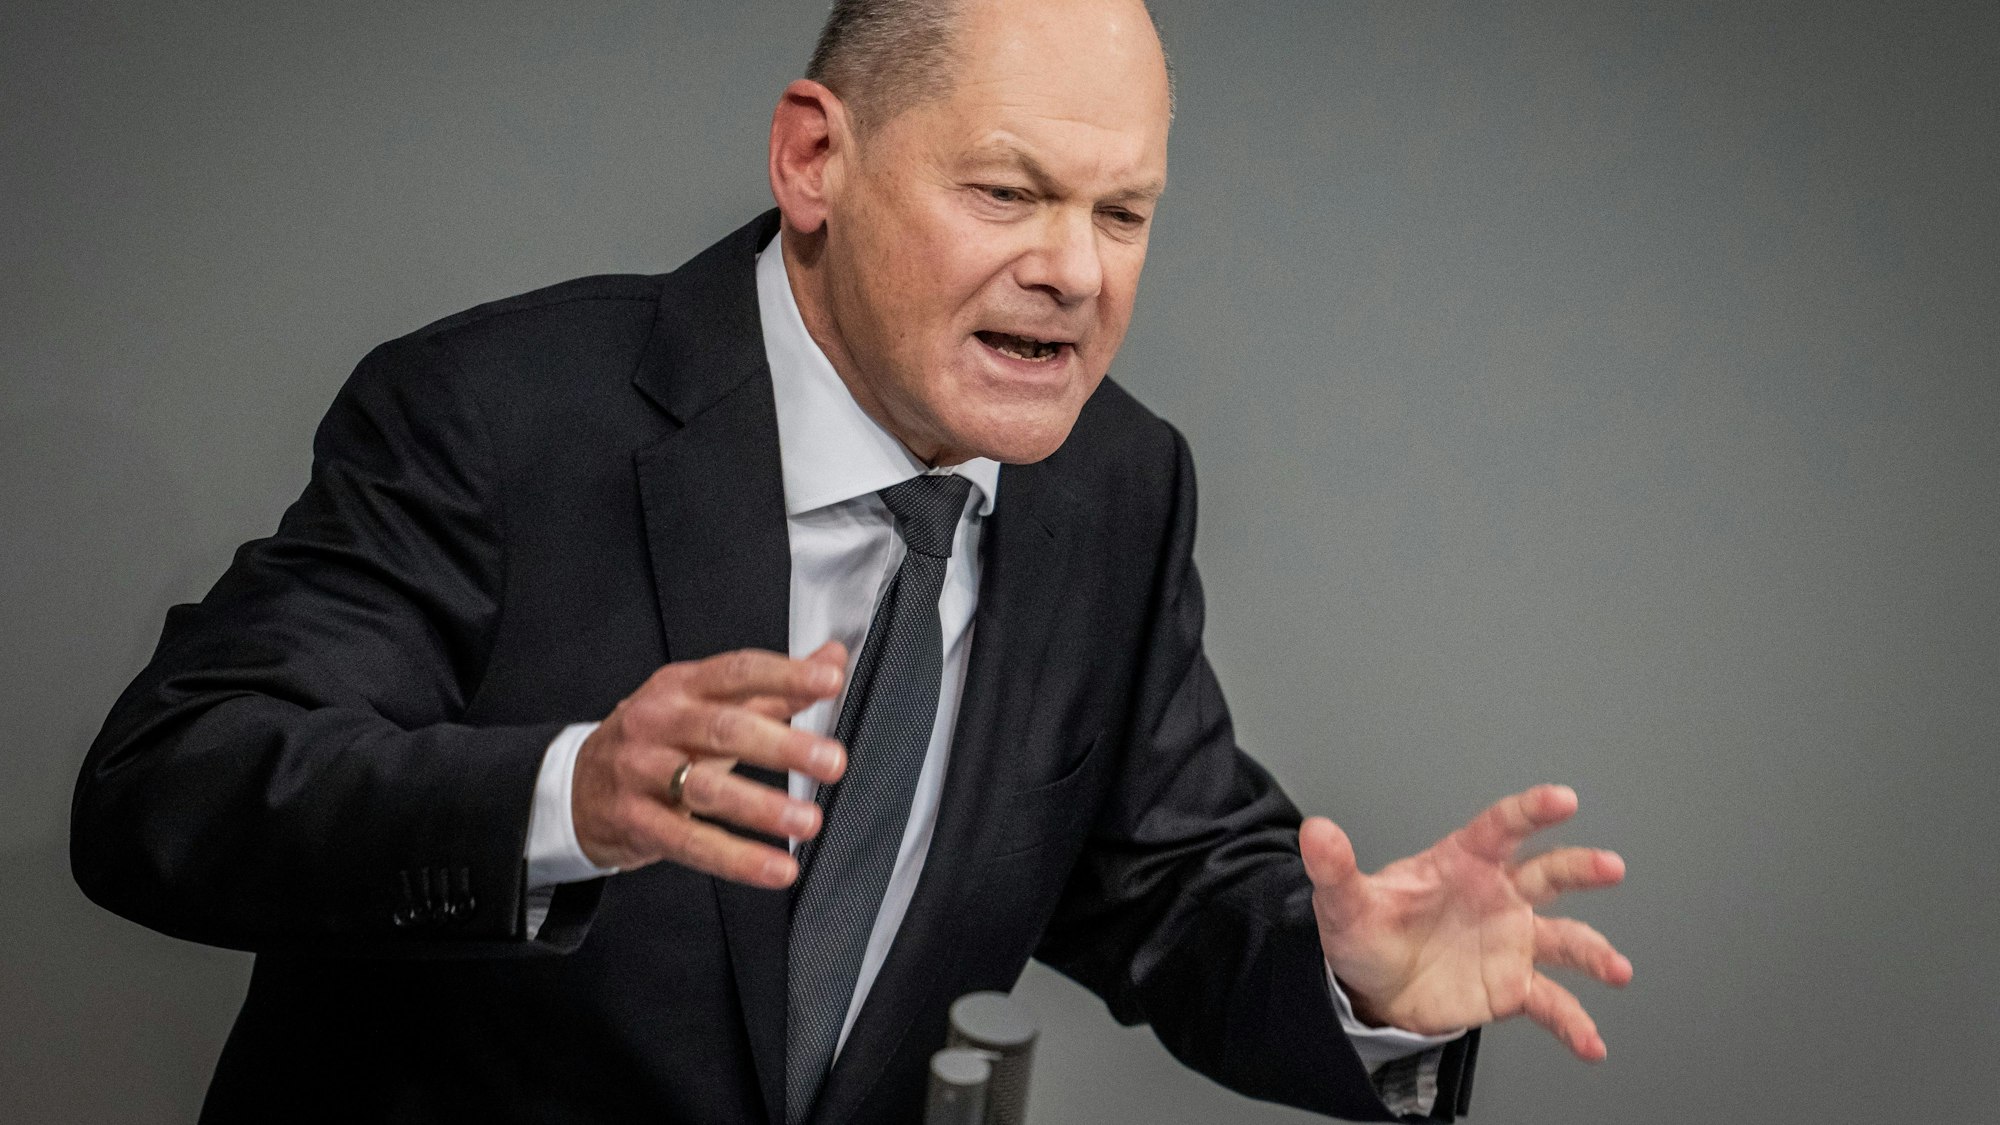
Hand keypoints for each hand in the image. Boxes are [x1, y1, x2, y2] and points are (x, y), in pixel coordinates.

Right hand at [572, 642, 849, 887]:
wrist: (578, 786)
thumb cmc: (657, 740)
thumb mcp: (707, 704)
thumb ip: (773, 687)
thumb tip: (832, 661)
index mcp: (682, 686)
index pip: (737, 671)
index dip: (785, 675)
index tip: (829, 682)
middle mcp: (659, 723)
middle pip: (723, 729)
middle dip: (782, 745)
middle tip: (831, 761)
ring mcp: (641, 773)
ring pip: (705, 789)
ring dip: (761, 806)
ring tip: (807, 819)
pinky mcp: (636, 822)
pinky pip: (690, 843)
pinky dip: (737, 859)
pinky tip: (775, 867)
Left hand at [1302, 784, 1631, 1060]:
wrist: (1373, 989)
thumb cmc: (1368, 933)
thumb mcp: (1344, 902)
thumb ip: (1334, 867)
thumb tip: (1315, 832)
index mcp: (1463, 862)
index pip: (1501, 829)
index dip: (1531, 811)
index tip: (1562, 800)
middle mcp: (1499, 895)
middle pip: (1548, 874)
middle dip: (1580, 868)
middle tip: (1609, 866)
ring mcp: (1512, 940)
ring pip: (1564, 939)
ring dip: (1594, 952)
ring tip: (1617, 969)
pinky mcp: (1513, 986)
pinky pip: (1551, 1003)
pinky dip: (1574, 1023)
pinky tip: (1591, 1044)